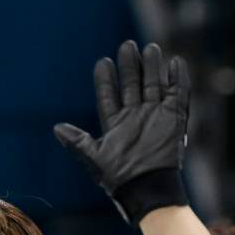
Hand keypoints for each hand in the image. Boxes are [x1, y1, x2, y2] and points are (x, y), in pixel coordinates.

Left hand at [53, 41, 190, 224]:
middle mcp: (136, 117)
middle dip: (130, 66)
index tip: (103, 62)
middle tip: (127, 46)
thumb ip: (76, 141)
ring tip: (149, 48)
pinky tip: (175, 63)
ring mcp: (156, 117)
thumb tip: (56, 128)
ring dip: (152, 68)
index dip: (106, 80)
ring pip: (154, 86)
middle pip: (133, 85)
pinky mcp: (175, 119)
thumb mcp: (94, 157)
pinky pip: (178, 95)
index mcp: (116, 124)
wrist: (147, 189)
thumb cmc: (119, 177)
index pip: (110, 96)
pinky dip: (178, 79)